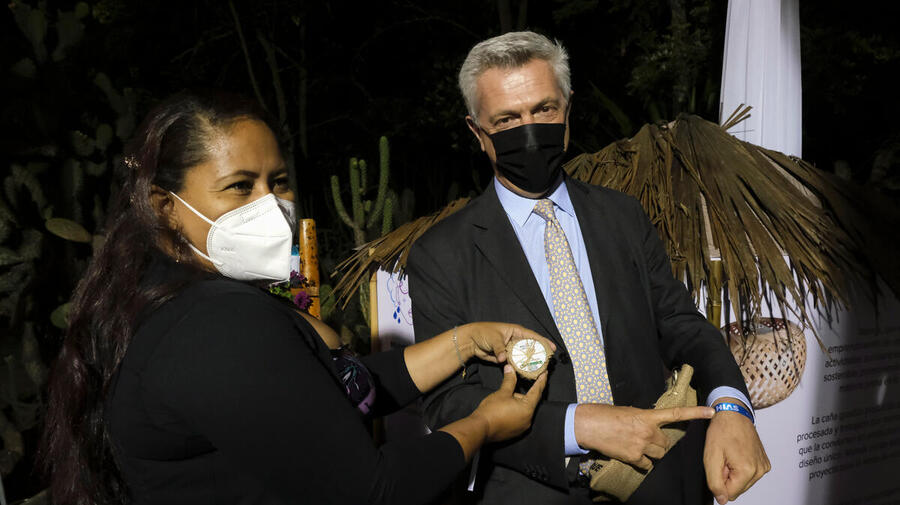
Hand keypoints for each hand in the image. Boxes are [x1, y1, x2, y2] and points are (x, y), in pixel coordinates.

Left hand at [461, 322, 555, 363]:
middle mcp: (515, 340)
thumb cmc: (483, 333)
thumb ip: (500, 349)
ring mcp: (511, 349)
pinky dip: (521, 367)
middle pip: (531, 347)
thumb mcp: (493, 339)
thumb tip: (503, 359)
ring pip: (524, 356)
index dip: (543, 341)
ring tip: (540, 369)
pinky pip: (515, 363)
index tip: (552, 348)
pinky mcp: (506, 358)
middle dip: (539, 354)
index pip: (532, 336)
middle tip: (548, 361)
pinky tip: (527, 373)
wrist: (471, 341)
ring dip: (531, 362)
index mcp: (515, 331)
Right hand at [471, 364, 547, 441]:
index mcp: (527, 409)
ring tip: (507, 397)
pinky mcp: (515, 431)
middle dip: (525, 392)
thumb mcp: (502, 393)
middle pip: (530, 401)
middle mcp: (528, 419)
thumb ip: (510, 380)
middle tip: (520, 382)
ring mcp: (522, 427)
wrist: (480, 429)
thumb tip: (510, 368)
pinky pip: (519, 417)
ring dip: (518, 402)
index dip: (541, 381)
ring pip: (524, 410)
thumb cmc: (492, 411)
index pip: (537, 391)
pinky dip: (515, 411)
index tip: (544, 373)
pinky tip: (505, 407)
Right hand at [574, 403, 714, 469]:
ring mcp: (641, 445)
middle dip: (660, 443)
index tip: (711, 411)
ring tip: (639, 447)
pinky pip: (647, 465)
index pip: (676, 414)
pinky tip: (633, 456)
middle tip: (648, 440)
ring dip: (653, 453)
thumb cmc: (605, 415)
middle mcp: (647, 431)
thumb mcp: (628, 411)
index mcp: (647, 415)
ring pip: (659, 455)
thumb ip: (643, 418)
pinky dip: (642, 463)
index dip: (695, 413)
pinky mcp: (633, 457)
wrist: (588, 425)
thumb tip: (650, 425)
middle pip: (666, 443)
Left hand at [704, 400, 769, 503]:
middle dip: (727, 476)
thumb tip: (722, 500)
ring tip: (730, 454)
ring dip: (733, 471)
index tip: (720, 464)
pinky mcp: (764, 462)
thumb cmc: (722, 431)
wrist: (733, 414)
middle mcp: (760, 470)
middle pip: (737, 489)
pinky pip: (749, 474)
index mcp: (748, 470)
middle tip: (724, 458)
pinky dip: (740, 467)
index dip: (720, 481)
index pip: (730, 494)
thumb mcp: (711, 457)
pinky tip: (737, 453)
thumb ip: (715, 482)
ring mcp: (763, 466)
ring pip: (743, 482)